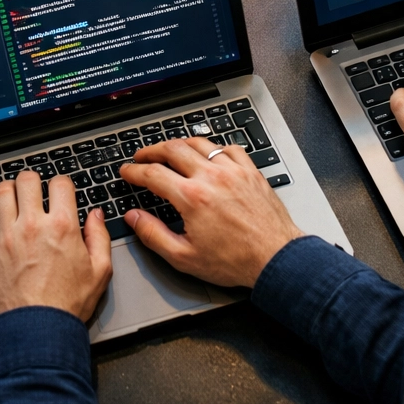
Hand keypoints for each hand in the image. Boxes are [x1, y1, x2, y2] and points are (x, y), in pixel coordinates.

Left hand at [0, 171, 111, 320]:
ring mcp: (7, 236)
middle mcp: (33, 225)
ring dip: (9, 192)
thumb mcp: (100, 271)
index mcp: (62, 227)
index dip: (61, 185)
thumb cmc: (67, 305)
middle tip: (35, 193)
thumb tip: (96, 216)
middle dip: (33, 182)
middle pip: (27, 180)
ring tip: (14, 201)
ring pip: (1, 192)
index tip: (60, 193)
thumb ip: (99, 238)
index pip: (59, 183)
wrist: (38, 331)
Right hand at [120, 138, 303, 286]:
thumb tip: (134, 218)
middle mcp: (212, 177)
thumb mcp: (185, 257)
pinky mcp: (250, 172)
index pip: (153, 174)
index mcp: (192, 197)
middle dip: (151, 150)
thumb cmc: (235, 261)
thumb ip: (153, 235)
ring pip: (200, 143)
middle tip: (142, 156)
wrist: (276, 259)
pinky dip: (213, 148)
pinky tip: (209, 155)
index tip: (127, 172)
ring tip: (170, 151)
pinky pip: (228, 148)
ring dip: (179, 144)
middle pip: (173, 149)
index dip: (134, 171)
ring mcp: (233, 171)